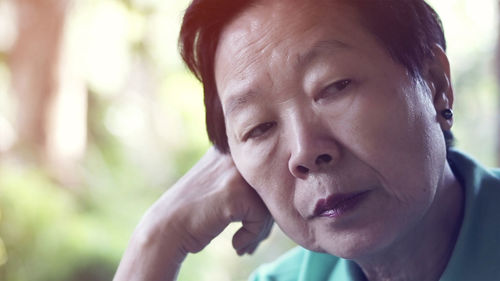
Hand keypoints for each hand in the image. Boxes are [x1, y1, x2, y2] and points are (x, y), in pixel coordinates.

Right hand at [113, 147, 272, 280]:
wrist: (166, 229)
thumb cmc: (195, 214)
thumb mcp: (219, 184)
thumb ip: (246, 180)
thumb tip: (283, 194)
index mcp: (230, 148)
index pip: (264, 173)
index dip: (263, 201)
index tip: (254, 224)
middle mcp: (234, 154)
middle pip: (269, 186)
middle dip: (265, 218)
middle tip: (253, 239)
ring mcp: (235, 171)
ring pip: (269, 202)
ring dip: (260, 230)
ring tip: (245, 244)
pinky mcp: (236, 192)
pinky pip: (261, 218)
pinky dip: (252, 236)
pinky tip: (236, 245)